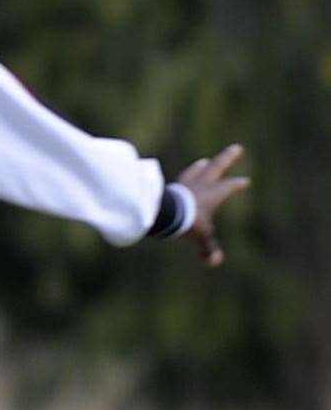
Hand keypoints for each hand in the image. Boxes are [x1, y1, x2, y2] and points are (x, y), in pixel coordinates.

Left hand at [176, 143, 248, 267]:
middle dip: (227, 158)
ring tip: (203, 162)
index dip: (237, 184)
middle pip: (216, 167)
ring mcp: (183, 185)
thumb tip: (214, 262)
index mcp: (213, 193)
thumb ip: (208, 247)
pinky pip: (178, 181)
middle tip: (236, 148)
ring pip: (194, 172)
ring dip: (200, 167)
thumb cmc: (187, 222)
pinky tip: (181, 179)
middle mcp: (200, 185)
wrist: (164, 212)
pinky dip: (183, 179)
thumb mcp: (200, 236)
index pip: (229, 186)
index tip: (245, 182)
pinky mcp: (169, 188)